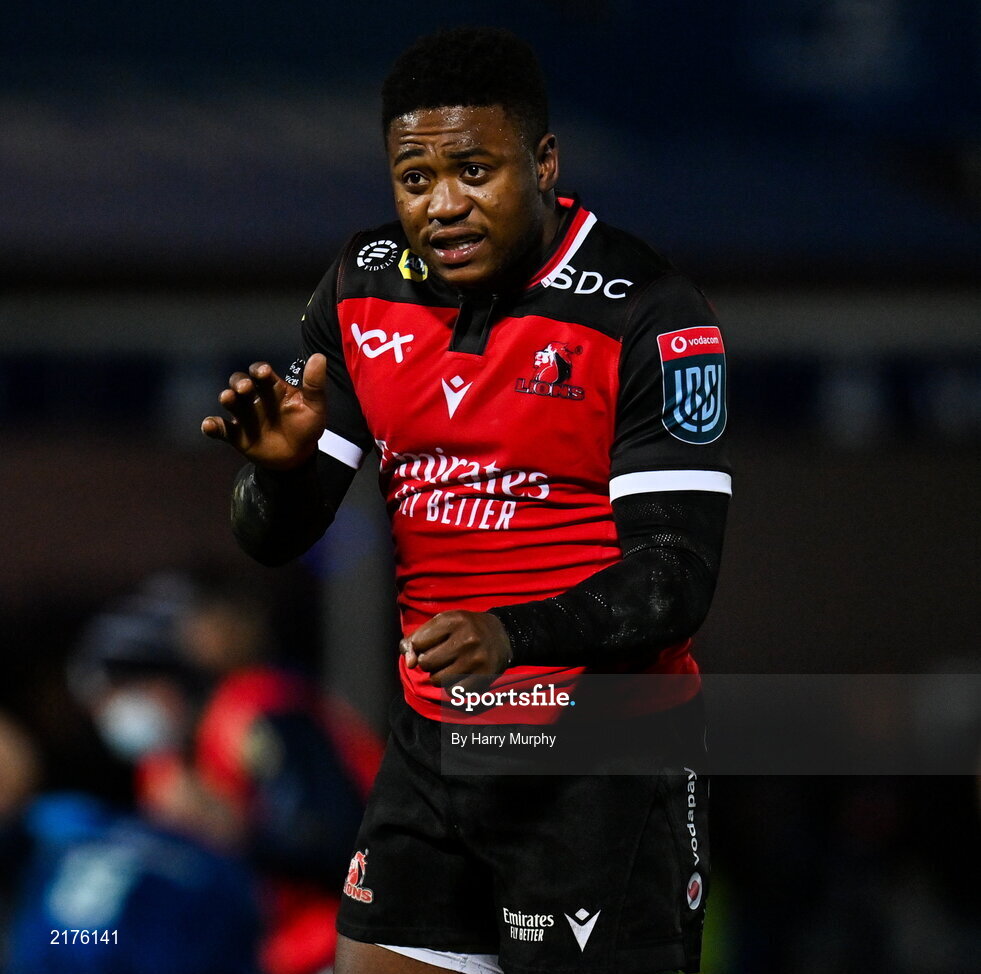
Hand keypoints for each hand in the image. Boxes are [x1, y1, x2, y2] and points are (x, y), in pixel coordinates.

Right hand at [201, 355, 326, 469]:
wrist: (298, 457)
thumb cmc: (306, 427)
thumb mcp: (316, 406)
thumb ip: (315, 384)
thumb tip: (319, 356)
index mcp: (273, 388)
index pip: (262, 373)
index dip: (260, 370)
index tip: (263, 372)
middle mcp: (255, 398)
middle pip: (241, 383)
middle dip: (240, 383)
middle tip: (245, 388)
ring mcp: (244, 415)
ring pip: (230, 402)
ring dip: (227, 398)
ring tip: (228, 398)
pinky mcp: (236, 435)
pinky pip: (221, 429)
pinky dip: (212, 426)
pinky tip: (209, 426)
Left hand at [400, 611, 512, 690]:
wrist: (501, 635)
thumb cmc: (463, 629)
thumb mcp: (441, 623)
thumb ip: (416, 639)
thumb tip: (409, 664)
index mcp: (454, 620)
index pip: (418, 643)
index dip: (420, 646)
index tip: (431, 643)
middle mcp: (467, 639)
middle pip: (426, 663)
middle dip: (428, 662)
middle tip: (441, 656)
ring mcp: (476, 659)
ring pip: (437, 680)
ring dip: (438, 676)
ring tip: (449, 666)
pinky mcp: (484, 676)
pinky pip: (453, 691)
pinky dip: (451, 686)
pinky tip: (459, 675)